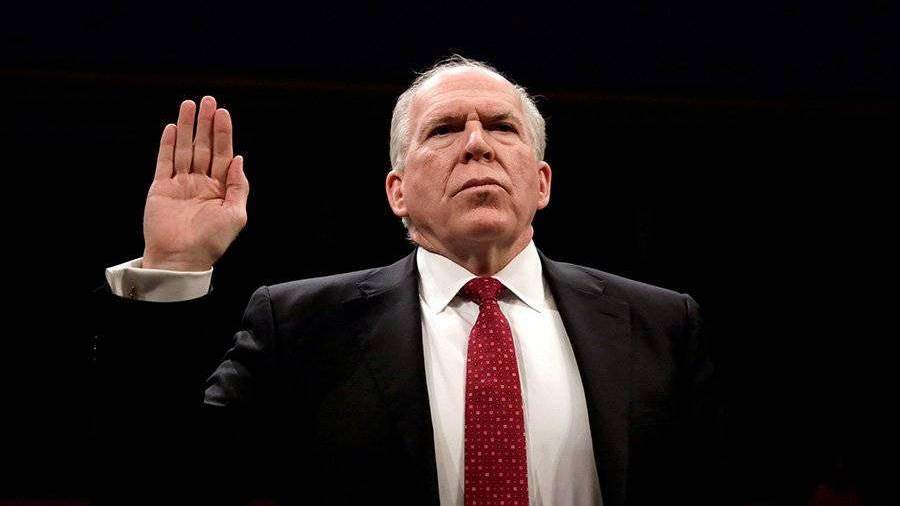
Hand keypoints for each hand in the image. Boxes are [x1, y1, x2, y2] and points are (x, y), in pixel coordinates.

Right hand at [142, 97, 248, 270]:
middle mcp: (201, 184)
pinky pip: (164, 162)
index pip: (223, 155)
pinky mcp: (161, 189)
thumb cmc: (211, 241)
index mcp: (220, 189)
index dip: (223, 133)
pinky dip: (168, 144)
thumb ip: (239, 186)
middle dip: (205, 124)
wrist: (181, 258)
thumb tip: (240, 159)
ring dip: (187, 127)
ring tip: (188, 105)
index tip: (222, 113)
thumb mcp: (236, 215)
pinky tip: (172, 128)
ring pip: (184, 149)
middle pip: (204, 147)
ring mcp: (180, 185)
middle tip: (207, 100)